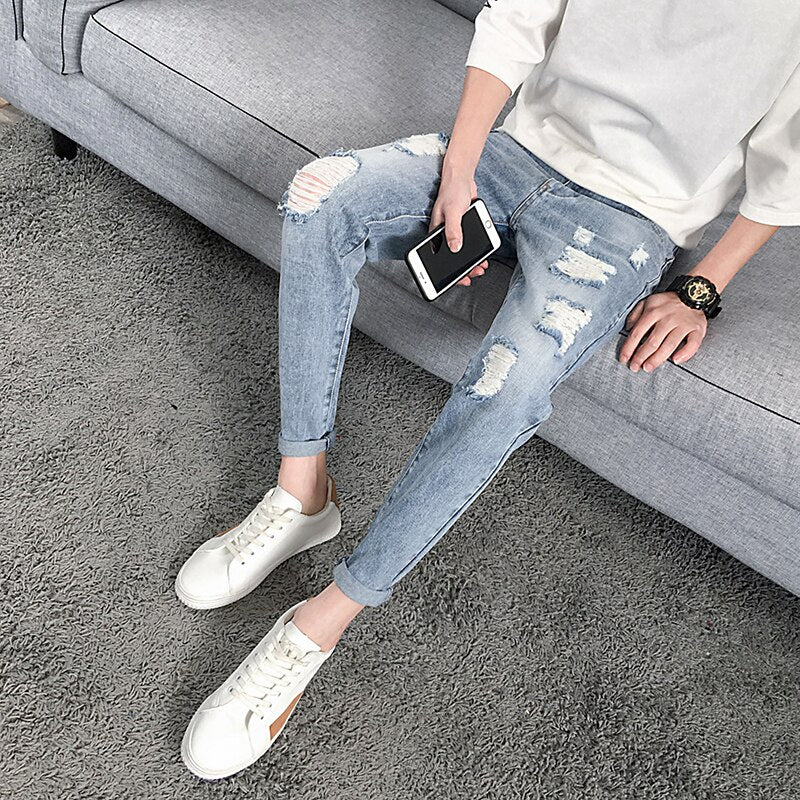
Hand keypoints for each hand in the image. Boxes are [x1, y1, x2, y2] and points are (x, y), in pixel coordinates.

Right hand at [430, 166, 487, 286]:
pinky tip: (484, 254)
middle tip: (475, 274)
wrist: (461, 178)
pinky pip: (468, 245)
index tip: (458, 280)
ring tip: (481, 267)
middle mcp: (443, 236)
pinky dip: (476, 251)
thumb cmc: (452, 192)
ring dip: (471, 262)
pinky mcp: (462, 230)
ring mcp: (453, 234)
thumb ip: (453, 230)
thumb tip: (455, 248)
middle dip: (463, 270)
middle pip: (451, 260)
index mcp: (435, 235)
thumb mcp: (453, 211)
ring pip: (461, 254)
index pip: (437, 259)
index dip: (447, 272)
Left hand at [620, 291, 707, 371]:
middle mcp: (668, 318)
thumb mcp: (647, 302)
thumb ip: (635, 314)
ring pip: (669, 345)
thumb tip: (627, 329)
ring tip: (648, 367)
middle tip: (634, 367)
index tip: (623, 359)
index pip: (637, 333)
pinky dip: (685, 353)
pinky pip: (693, 343)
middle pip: (652, 342)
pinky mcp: (697, 329)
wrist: (694, 292)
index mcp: (653, 312)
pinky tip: (676, 360)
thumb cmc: (667, 302)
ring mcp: (684, 324)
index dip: (628, 348)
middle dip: (641, 357)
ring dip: (657, 359)